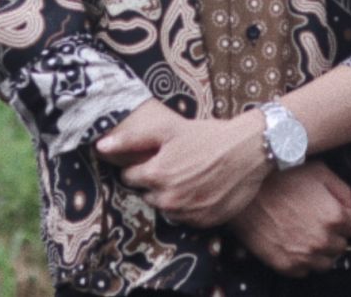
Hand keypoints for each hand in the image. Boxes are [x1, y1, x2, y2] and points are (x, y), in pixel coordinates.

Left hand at [97, 99, 269, 227]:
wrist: (250, 148)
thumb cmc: (209, 135)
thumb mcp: (169, 129)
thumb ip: (132, 139)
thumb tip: (100, 147)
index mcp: (155, 175)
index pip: (131, 178)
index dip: (144, 165)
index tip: (160, 156)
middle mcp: (168, 199)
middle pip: (148, 194)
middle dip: (158, 182)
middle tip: (179, 165)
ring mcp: (187, 213)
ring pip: (167, 207)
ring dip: (174, 195)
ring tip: (193, 176)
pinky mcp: (204, 221)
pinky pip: (188, 218)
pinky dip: (192, 206)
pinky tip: (204, 188)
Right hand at [230, 161, 350, 275]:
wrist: (247, 193)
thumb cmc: (282, 178)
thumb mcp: (319, 172)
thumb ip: (342, 189)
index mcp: (334, 217)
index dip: (344, 216)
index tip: (334, 211)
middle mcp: (322, 240)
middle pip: (341, 245)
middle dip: (334, 234)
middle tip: (319, 222)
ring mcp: (303, 256)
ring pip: (325, 263)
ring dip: (322, 251)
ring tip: (308, 235)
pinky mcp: (285, 265)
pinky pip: (304, 271)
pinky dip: (303, 261)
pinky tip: (295, 244)